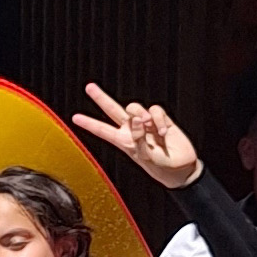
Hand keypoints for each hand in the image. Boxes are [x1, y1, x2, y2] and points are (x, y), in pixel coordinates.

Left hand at [72, 81, 202, 187]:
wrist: (181, 169)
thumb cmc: (160, 166)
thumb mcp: (144, 156)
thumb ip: (138, 137)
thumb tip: (139, 119)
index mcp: (123, 141)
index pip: (102, 130)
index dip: (89, 123)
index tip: (75, 118)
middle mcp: (132, 130)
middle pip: (113, 109)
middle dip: (101, 98)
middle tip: (89, 87)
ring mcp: (146, 123)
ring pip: (134, 107)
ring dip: (140, 114)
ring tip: (148, 125)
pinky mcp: (161, 119)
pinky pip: (155, 110)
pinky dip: (159, 119)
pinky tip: (162, 131)